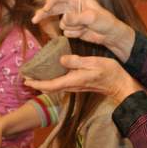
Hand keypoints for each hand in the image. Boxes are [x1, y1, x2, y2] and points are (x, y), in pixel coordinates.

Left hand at [24, 55, 142, 102]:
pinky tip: (52, 72)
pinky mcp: (79, 84)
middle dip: (37, 84)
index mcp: (73, 80)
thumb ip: (77, 61)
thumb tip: (60, 60)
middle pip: (50, 88)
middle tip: (26, 77)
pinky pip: (62, 84)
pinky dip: (53, 80)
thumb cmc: (109, 73)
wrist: (120, 84)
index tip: (26, 80)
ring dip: (44, 82)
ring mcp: (76, 86)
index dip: (37, 83)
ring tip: (35, 75)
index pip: (50, 85)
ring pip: (55, 86)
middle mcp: (72, 85)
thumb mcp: (94, 62)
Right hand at [32, 0, 134, 61]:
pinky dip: (74, 34)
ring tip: (84, 27)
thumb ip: (77, 17)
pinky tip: (84, 32)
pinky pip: (66, 32)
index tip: (46, 10)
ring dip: (71, 28)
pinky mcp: (73, 27)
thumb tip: (64, 18)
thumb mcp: (92, 18)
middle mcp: (73, 5)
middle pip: (53, 7)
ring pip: (60, 23)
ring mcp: (72, 17)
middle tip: (35, 20)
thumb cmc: (105, 22)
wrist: (111, 35)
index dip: (50, 2)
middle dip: (45, 13)